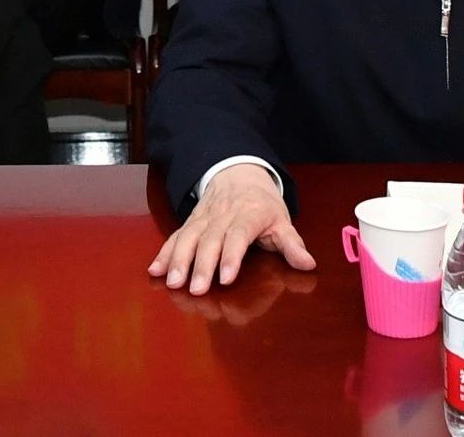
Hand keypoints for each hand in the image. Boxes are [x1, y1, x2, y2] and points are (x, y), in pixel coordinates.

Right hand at [148, 163, 315, 294]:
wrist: (239, 173)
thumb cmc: (263, 204)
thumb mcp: (282, 221)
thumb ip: (292, 245)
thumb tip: (308, 264)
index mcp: (250, 215)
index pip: (238, 235)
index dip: (231, 256)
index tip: (225, 279)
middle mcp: (224, 215)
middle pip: (211, 239)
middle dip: (202, 265)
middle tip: (196, 289)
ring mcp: (204, 218)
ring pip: (189, 237)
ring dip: (179, 260)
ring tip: (173, 282)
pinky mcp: (190, 222)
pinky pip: (176, 236)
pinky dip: (164, 253)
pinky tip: (155, 270)